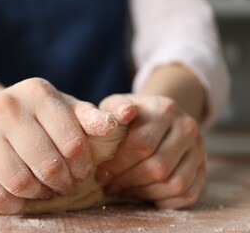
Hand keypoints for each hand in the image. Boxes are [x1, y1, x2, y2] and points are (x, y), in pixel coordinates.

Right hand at [0, 78, 117, 213]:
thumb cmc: (38, 117)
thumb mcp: (66, 110)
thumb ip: (93, 117)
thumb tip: (121, 119)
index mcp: (38, 92)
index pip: (73, 143)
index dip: (83, 166)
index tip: (83, 172)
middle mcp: (6, 105)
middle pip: (48, 166)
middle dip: (64, 183)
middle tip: (66, 184)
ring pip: (21, 183)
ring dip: (40, 195)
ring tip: (46, 189)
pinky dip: (14, 204)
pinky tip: (24, 196)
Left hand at [96, 94, 205, 208]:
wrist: (159, 117)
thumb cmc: (131, 116)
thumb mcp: (117, 105)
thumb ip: (115, 109)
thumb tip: (125, 114)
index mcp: (165, 109)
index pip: (142, 145)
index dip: (118, 165)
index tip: (102, 174)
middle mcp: (187, 127)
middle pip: (158, 167)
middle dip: (129, 181)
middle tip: (110, 186)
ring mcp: (199, 149)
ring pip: (175, 184)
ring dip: (144, 193)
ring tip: (124, 189)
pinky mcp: (203, 168)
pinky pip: (186, 194)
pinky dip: (162, 200)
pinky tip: (143, 193)